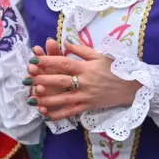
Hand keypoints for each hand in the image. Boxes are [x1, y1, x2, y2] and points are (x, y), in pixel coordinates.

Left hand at [27, 41, 141, 120]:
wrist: (131, 87)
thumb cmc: (114, 69)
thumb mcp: (100, 55)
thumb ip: (81, 49)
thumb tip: (65, 42)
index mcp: (86, 67)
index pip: (64, 63)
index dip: (48, 61)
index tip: (34, 59)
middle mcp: (85, 82)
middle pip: (60, 81)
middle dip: (42, 80)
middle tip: (27, 79)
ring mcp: (86, 95)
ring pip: (63, 99)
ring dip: (46, 100)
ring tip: (32, 99)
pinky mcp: (88, 106)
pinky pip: (71, 111)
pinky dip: (58, 115)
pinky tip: (46, 115)